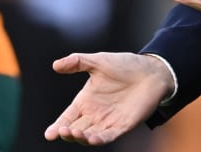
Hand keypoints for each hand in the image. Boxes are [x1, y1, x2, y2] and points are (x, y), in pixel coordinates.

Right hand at [43, 52, 171, 145]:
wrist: (151, 71)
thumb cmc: (125, 65)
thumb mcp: (99, 61)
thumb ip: (77, 62)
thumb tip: (55, 65)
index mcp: (86, 101)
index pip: (67, 117)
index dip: (58, 126)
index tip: (49, 134)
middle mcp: (94, 114)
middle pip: (76, 129)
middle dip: (67, 133)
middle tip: (61, 131)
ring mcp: (108, 121)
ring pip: (90, 135)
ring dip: (81, 138)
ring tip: (73, 133)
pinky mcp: (123, 125)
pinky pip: (108, 136)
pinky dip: (99, 139)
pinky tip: (91, 139)